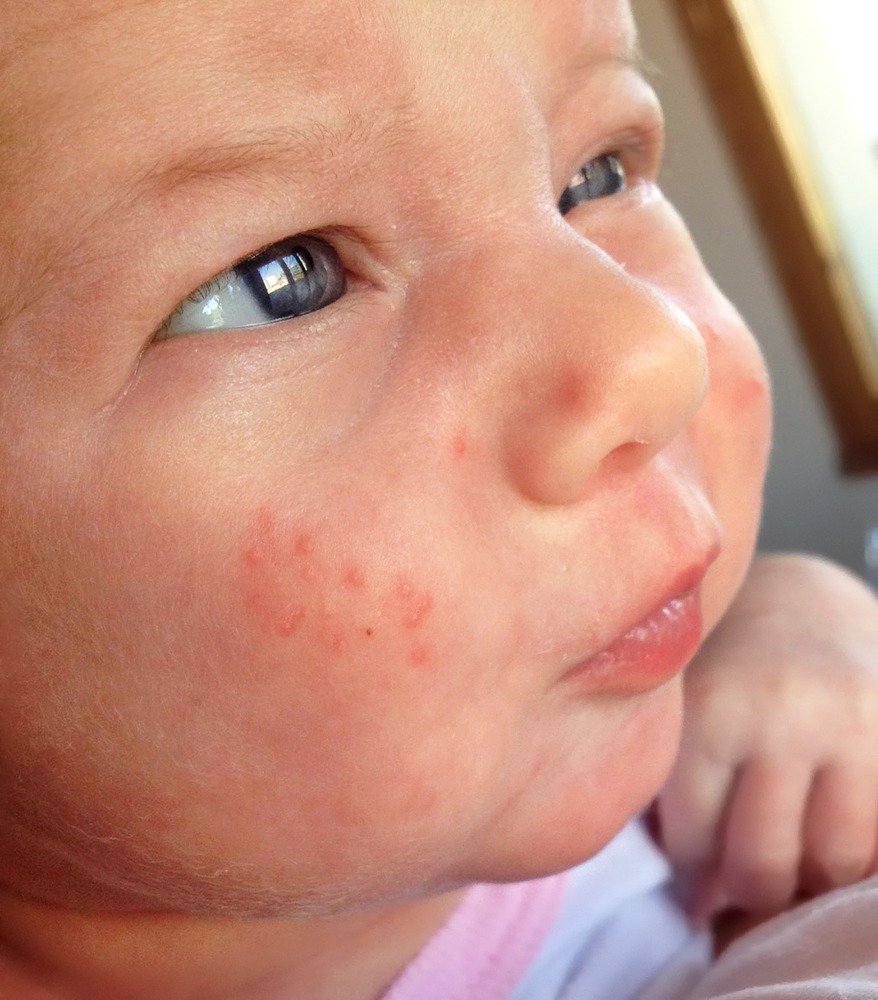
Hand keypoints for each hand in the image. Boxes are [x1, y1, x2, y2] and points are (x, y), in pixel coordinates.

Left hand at [655, 554, 877, 923]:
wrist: (801, 600)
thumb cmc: (726, 664)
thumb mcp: (681, 707)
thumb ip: (680, 788)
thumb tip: (701, 904)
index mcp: (712, 709)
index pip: (695, 840)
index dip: (691, 869)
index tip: (695, 871)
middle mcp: (785, 716)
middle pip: (765, 861)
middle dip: (751, 887)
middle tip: (745, 880)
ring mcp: (854, 725)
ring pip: (836, 860)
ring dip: (810, 876)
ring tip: (791, 855)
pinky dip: (860, 850)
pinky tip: (829, 827)